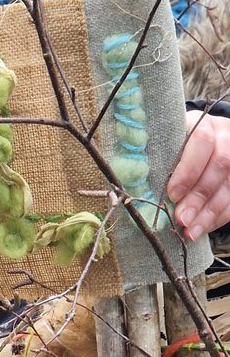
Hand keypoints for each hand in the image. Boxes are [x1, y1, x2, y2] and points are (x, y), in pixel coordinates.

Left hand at [168, 111, 229, 240]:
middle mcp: (226, 138)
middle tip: (181, 219)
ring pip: (228, 187)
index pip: (202, 141)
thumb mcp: (167, 142)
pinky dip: (217, 218)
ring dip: (208, 213)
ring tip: (190, 231)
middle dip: (198, 198)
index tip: (172, 194)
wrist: (204, 138)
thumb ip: (158, 157)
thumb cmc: (177, 144)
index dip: (188, 170)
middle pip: (219, 167)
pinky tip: (201, 229)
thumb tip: (136, 181)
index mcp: (204, 125)